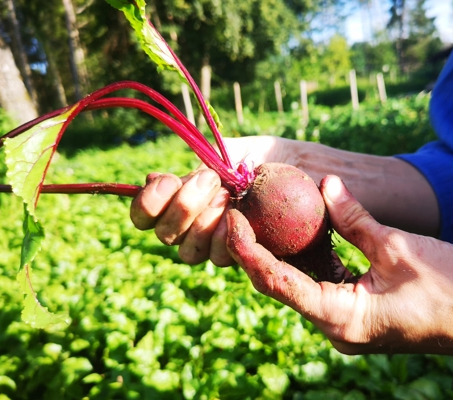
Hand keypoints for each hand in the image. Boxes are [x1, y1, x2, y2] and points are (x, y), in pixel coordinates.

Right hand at [130, 136, 298, 265]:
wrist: (306, 168)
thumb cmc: (266, 157)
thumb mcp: (227, 152)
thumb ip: (191, 166)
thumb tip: (149, 178)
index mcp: (186, 200)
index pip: (147, 215)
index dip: (147, 204)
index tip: (164, 181)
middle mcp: (197, 227)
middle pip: (165, 235)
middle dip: (183, 207)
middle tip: (211, 181)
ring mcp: (219, 243)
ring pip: (189, 251)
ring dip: (203, 224)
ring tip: (229, 198)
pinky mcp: (245, 255)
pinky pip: (221, 257)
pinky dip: (224, 237)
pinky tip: (239, 218)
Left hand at [226, 175, 452, 355]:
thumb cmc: (452, 290)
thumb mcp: (396, 247)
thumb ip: (354, 218)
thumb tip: (327, 185)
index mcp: (339, 318)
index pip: (276, 282)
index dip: (249, 249)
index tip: (234, 216)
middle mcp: (335, 327)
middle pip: (281, 285)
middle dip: (259, 248)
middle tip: (244, 210)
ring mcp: (345, 323)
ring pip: (300, 284)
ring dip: (285, 252)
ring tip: (266, 215)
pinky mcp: (357, 313)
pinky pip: (323, 285)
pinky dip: (313, 258)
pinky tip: (306, 229)